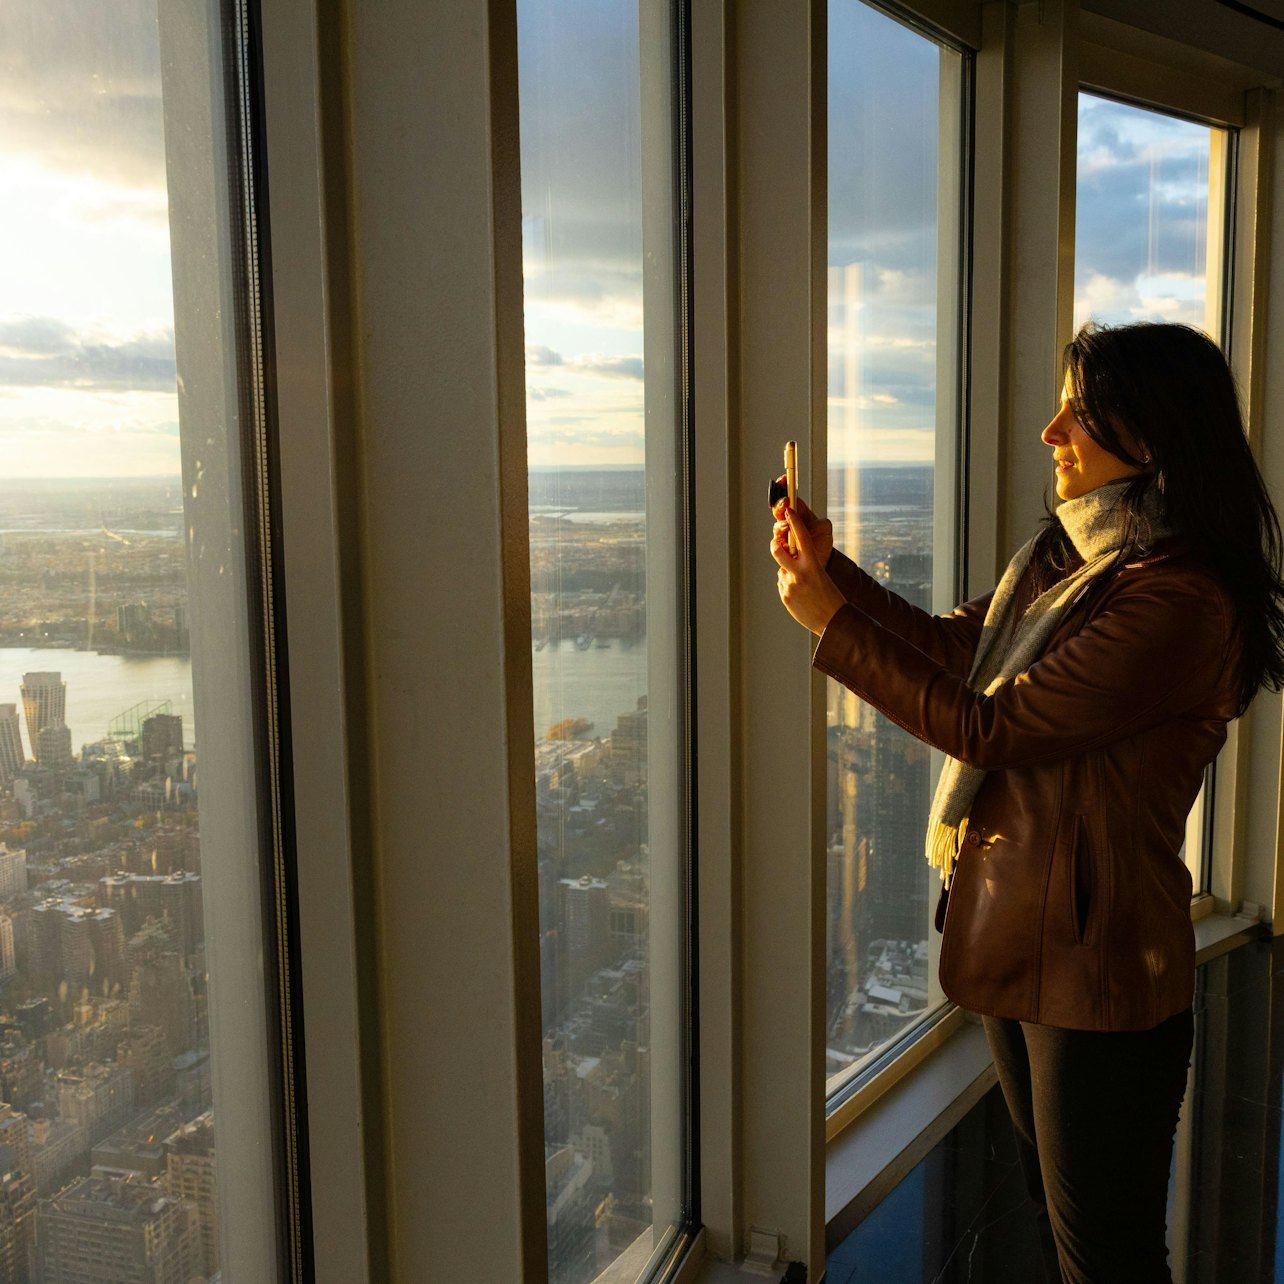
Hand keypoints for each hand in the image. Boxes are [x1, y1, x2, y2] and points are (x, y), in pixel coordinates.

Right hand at [771, 479, 832, 565]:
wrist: (822, 560)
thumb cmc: (821, 541)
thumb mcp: (825, 528)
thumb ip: (820, 522)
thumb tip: (815, 521)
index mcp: (797, 513)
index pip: (788, 497)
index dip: (784, 487)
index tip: (784, 480)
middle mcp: (787, 523)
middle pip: (778, 510)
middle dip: (779, 505)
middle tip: (785, 503)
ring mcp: (784, 537)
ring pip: (776, 528)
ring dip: (780, 525)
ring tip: (786, 526)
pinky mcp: (782, 550)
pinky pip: (776, 546)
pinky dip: (778, 544)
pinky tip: (784, 544)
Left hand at [771, 504, 846, 636]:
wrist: (833, 621)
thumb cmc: (831, 596)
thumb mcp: (821, 575)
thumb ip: (805, 565)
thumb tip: (789, 562)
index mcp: (813, 564)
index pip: (802, 538)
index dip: (795, 522)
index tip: (788, 511)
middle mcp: (799, 573)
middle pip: (777, 551)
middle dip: (775, 545)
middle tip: (777, 544)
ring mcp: (789, 585)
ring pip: (782, 571)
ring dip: (789, 574)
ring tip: (805, 587)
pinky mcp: (784, 596)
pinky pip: (783, 585)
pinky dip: (790, 587)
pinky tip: (802, 596)